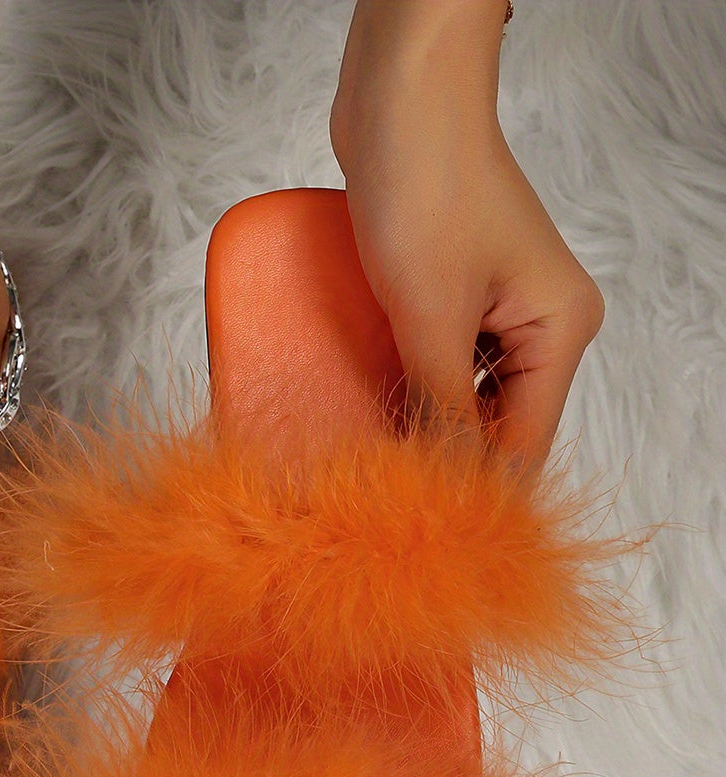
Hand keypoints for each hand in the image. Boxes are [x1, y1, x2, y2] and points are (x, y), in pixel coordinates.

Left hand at [330, 0, 603, 472]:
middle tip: (381, 492)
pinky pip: (434, 359)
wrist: (398, 100)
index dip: (473, 490)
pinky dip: (405, 382)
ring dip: (417, 419)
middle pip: (493, 424)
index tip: (418, 526)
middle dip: (439, 455)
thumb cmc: (424, 191)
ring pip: (459, 396)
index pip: (522, 444)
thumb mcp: (431, 317)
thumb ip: (439, 406)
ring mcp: (495, 308)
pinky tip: (368, 403)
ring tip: (369, 453)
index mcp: (558, 332)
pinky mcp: (453, 292)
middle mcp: (537, 326)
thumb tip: (439, 484)